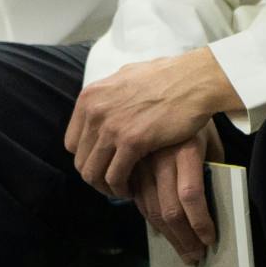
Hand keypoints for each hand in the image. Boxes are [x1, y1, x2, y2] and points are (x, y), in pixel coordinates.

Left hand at [66, 51, 236, 195]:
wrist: (193, 79)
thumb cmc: (168, 77)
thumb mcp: (127, 77)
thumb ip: (111, 95)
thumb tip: (103, 105)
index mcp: (90, 97)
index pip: (72, 142)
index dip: (87, 158)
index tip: (104, 165)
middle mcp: (95, 111)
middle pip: (80, 160)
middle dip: (96, 176)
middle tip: (113, 183)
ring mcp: (111, 127)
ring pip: (93, 172)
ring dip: (106, 187)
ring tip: (122, 189)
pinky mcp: (132, 141)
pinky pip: (115, 176)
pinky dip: (121, 188)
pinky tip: (133, 189)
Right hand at [131, 126, 220, 262]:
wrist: (167, 87)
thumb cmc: (195, 118)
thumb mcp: (209, 140)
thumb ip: (211, 169)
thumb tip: (214, 206)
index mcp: (186, 148)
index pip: (192, 195)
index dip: (199, 222)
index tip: (209, 240)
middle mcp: (161, 157)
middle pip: (169, 209)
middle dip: (184, 238)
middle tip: (195, 256)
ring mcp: (141, 161)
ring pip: (150, 209)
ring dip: (168, 236)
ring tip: (184, 251)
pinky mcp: (129, 164)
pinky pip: (138, 200)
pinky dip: (151, 219)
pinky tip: (164, 230)